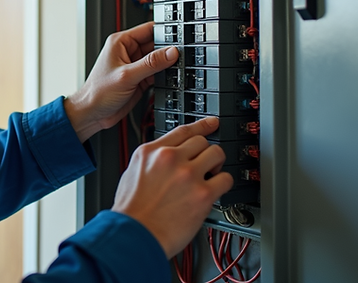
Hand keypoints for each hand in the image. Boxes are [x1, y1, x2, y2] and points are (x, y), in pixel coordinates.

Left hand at [64, 22, 177, 141]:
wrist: (93, 114)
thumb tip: (170, 52)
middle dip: (169, 49)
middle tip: (184, 54)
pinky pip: (157, 73)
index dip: (164, 31)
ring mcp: (135, 66)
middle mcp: (128, 52)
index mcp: (120, 43)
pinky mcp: (140, 79)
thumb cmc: (98, 92)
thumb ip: (150, 64)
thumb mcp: (126, 75)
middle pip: (156, 44)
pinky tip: (172, 77)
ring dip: (168, 64)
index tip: (180, 35)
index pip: (147, 29)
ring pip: (158, 60)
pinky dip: (165, 75)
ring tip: (180, 66)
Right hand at [111, 118, 233, 257]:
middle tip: (204, 164)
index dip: (201, 125)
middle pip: (201, 141)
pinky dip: (224, 183)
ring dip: (216, 164)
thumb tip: (166, 158)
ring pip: (217, 154)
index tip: (211, 123)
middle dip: (205, 152)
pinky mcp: (203, 194)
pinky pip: (226, 179)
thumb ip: (151, 161)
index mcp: (150, 152)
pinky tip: (216, 190)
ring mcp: (188, 175)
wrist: (135, 235)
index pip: (182, 130)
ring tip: (211, 175)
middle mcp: (170, 159)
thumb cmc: (131, 211)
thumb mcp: (132, 173)